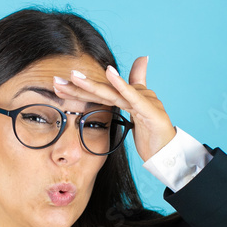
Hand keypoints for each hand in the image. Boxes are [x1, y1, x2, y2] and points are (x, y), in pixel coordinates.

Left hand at [52, 56, 175, 162]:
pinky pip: (133, 96)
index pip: (99, 93)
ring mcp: (143, 101)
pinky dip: (121, 85)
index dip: (79, 88)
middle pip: (102, 90)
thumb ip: (130, 97)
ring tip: (74, 76)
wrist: (169, 152)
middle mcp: (135, 96)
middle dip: (78, 86)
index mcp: (127, 99)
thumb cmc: (153, 134)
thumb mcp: (135, 117)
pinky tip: (110, 73)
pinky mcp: (150, 110)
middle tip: (56, 80)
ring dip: (92, 84)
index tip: (58, 85)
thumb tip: (132, 76)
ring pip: (112, 93)